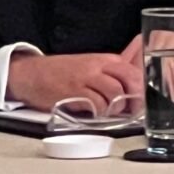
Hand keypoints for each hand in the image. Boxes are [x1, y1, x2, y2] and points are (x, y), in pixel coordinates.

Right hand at [5, 51, 142, 113]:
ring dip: (117, 107)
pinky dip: (100, 112)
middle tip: (131, 109)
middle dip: (136, 97)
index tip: (143, 99)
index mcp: (106, 60)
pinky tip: (95, 113)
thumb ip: (114, 70)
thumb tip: (138, 70)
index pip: (135, 71)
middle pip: (130, 79)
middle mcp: (98, 67)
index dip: (142, 88)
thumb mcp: (92, 64)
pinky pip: (96, 104)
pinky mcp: (74, 93)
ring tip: (111, 112)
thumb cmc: (63, 71)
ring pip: (115, 93)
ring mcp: (86, 79)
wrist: (31, 74)